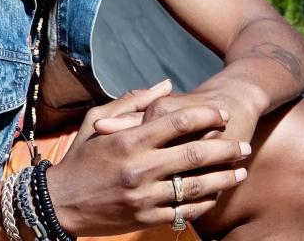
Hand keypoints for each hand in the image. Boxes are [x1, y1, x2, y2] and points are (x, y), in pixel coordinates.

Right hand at [47, 82, 250, 235]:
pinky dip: (206, 201)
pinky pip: (186, 211)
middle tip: (243, 144)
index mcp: (128, 140)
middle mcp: (139, 168)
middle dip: (226, 148)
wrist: (59, 202)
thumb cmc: (80, 157)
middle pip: (195, 154)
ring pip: (197, 186)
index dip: (206, 115)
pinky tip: (217, 193)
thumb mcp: (96, 121)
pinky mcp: (146, 218)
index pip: (178, 122)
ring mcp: (144, 196)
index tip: (223, 113)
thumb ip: (132, 102)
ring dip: (224, 178)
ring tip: (240, 171)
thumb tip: (166, 85)